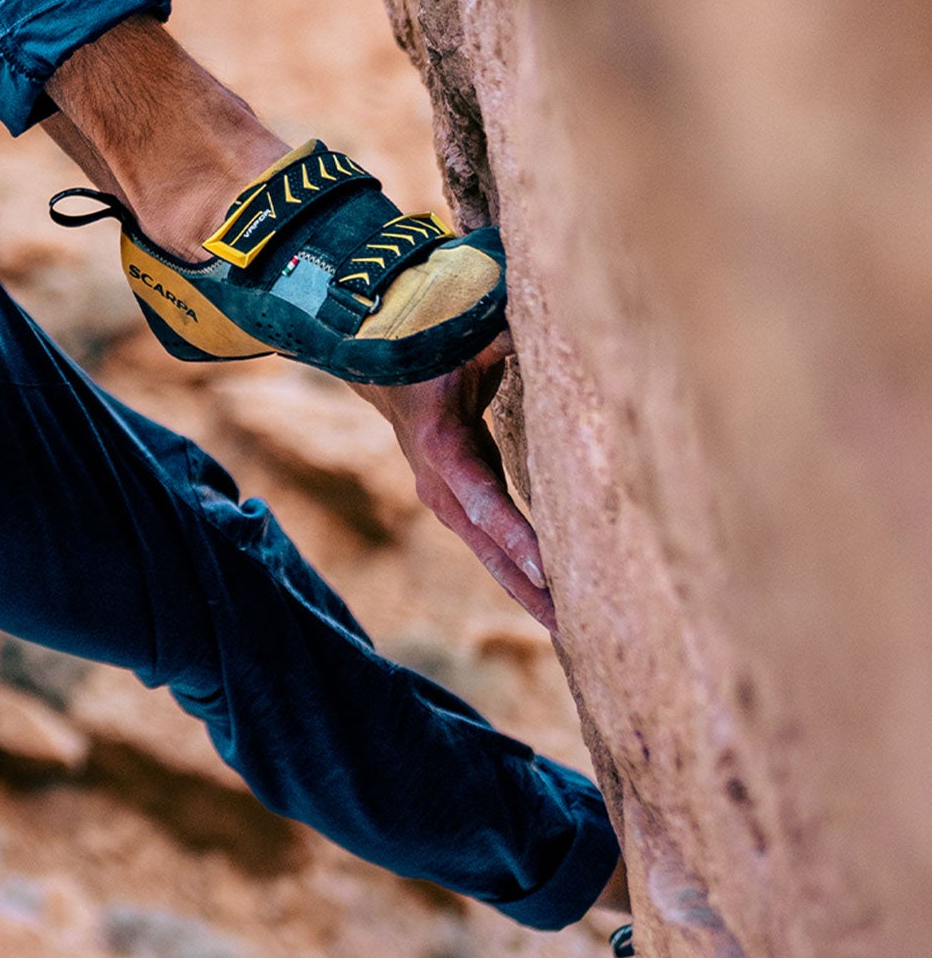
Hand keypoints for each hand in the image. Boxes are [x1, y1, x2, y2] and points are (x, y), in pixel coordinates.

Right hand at [358, 336, 553, 628]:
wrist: (383, 369)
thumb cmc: (430, 350)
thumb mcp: (460, 340)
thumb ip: (498, 338)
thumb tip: (540, 327)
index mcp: (441, 442)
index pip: (480, 496)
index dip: (514, 534)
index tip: (548, 570)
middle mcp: (438, 482)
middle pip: (487, 546)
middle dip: (527, 587)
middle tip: (572, 627)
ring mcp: (445, 501)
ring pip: (489, 555)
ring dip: (526, 591)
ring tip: (573, 631)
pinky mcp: (458, 506)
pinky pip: (492, 547)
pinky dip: (520, 574)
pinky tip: (555, 602)